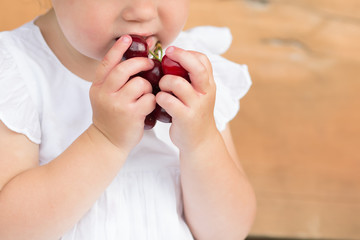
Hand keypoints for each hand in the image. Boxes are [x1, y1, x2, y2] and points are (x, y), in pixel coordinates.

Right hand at [90, 35, 155, 150]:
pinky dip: (152, 100)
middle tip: (149, 63)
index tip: (128, 38)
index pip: (107, 63)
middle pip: (124, 69)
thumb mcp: (104, 97)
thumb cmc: (111, 117)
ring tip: (146, 93)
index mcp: (98, 86)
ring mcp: (117, 104)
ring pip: (140, 83)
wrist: (108, 141)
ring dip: (147, 86)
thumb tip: (133, 61)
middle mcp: (105, 93)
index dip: (118, 48)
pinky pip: (149, 99)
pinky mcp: (131, 114)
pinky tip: (148, 106)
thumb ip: (113, 81)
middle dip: (140, 63)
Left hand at [156, 47, 217, 150]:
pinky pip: (168, 101)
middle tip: (167, 55)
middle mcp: (205, 93)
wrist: (200, 142)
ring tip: (162, 87)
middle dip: (180, 56)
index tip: (174, 53)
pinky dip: (160, 98)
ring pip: (177, 83)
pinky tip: (160, 101)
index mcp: (208, 85)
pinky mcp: (186, 118)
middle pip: (196, 67)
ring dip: (164, 82)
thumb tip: (170, 59)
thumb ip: (191, 79)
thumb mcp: (199, 95)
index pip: (203, 60)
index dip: (188, 53)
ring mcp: (196, 106)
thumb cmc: (194, 115)